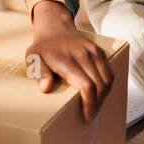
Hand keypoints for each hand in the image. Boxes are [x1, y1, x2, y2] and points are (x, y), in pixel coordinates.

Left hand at [25, 0, 113, 122]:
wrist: (54, 27)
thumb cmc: (43, 48)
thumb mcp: (33, 59)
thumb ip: (40, 73)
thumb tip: (46, 88)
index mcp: (66, 60)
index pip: (86, 86)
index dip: (89, 104)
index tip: (86, 117)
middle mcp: (83, 55)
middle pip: (99, 86)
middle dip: (97, 105)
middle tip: (90, 116)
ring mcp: (93, 52)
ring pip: (107, 80)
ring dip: (103, 97)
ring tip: (95, 107)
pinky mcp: (99, 51)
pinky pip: (109, 72)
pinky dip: (107, 86)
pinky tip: (100, 94)